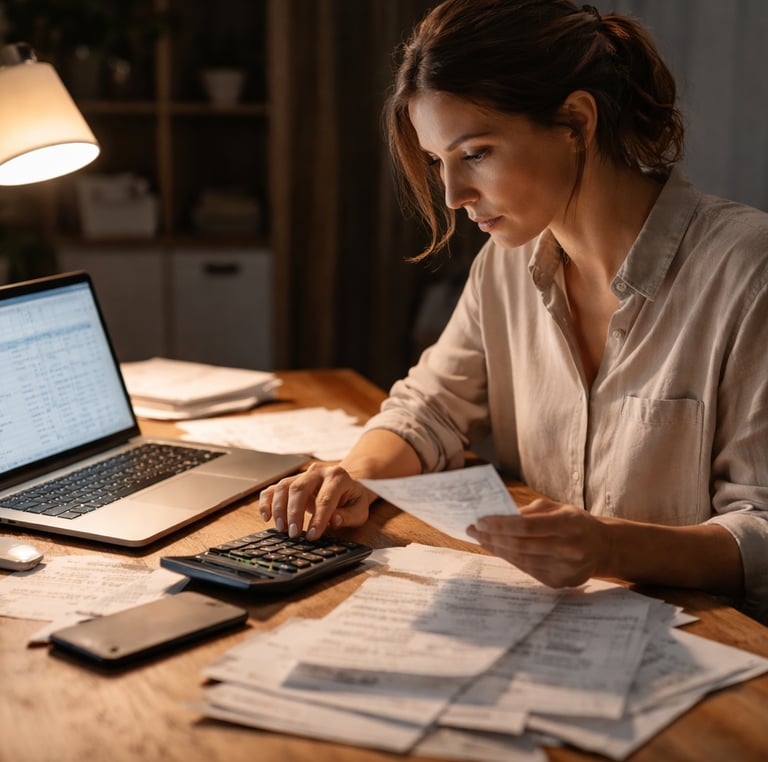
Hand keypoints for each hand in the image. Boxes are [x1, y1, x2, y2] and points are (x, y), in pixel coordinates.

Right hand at [259, 462, 376, 539]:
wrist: (347, 485)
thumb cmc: (352, 500)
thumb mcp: (359, 509)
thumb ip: (349, 515)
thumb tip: (333, 520)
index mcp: (338, 477)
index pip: (325, 498)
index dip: (318, 518)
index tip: (313, 536)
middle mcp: (318, 472)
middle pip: (299, 488)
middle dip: (294, 513)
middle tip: (293, 534)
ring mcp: (302, 475)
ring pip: (284, 486)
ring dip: (279, 509)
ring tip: (281, 529)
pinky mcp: (290, 481)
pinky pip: (273, 488)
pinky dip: (266, 502)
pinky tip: (266, 517)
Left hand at [466, 498, 609, 586]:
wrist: (603, 547)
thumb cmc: (575, 522)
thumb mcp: (558, 508)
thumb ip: (530, 511)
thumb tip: (497, 514)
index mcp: (570, 524)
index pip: (527, 526)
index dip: (500, 524)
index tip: (480, 520)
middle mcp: (570, 548)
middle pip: (521, 545)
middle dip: (492, 537)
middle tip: (473, 530)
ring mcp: (566, 568)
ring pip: (522, 560)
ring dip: (497, 549)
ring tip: (481, 539)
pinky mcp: (560, 582)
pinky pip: (528, 570)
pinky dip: (510, 559)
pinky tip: (498, 550)